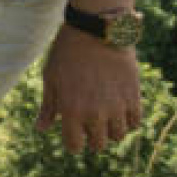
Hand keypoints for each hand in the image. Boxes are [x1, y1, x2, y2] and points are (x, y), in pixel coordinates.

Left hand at [37, 30, 142, 151]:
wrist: (96, 30)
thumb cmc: (67, 52)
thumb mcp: (51, 77)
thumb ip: (48, 106)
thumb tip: (41, 129)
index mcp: (70, 111)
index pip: (75, 146)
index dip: (73, 143)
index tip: (74, 135)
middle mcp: (94, 114)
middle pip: (98, 145)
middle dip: (92, 138)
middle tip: (90, 124)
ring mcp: (116, 106)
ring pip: (118, 136)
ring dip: (111, 130)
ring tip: (106, 115)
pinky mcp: (133, 96)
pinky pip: (135, 122)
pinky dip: (128, 120)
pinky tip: (119, 109)